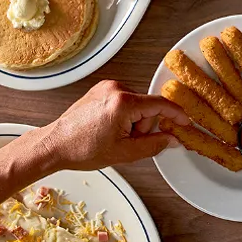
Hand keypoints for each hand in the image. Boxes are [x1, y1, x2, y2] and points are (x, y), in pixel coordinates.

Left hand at [32, 80, 190, 171]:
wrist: (55, 144)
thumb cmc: (82, 149)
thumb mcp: (125, 153)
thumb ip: (154, 145)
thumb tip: (172, 139)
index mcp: (123, 103)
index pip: (160, 105)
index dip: (176, 116)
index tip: (185, 123)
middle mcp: (115, 89)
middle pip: (147, 107)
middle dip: (144, 127)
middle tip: (128, 142)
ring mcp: (106, 88)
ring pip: (136, 105)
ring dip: (133, 122)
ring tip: (115, 137)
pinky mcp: (99, 90)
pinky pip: (123, 101)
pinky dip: (124, 116)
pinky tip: (109, 129)